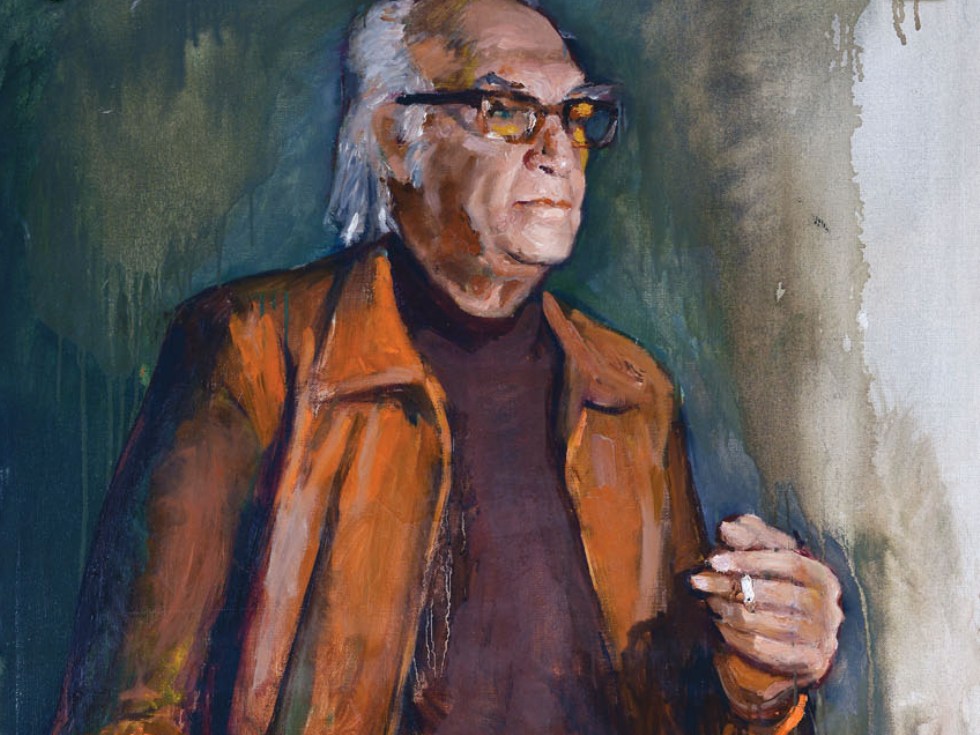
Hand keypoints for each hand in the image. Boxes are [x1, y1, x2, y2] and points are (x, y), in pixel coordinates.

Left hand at [689, 514, 842, 716]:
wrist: (793, 642)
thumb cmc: (775, 588)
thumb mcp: (766, 559)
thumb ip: (750, 538)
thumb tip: (727, 527)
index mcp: (823, 577)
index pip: (789, 562)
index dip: (750, 560)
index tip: (715, 561)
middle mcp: (829, 608)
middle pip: (774, 593)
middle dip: (730, 585)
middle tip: (700, 580)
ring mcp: (822, 639)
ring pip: (763, 622)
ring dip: (728, 610)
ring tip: (709, 601)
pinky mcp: (809, 663)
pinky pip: (761, 649)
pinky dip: (734, 635)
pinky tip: (720, 625)